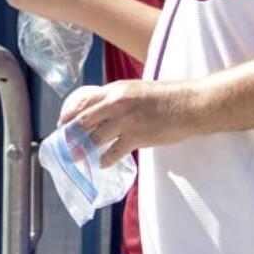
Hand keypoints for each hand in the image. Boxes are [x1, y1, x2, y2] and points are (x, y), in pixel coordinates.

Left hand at [58, 80, 203, 167]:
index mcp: (115, 89)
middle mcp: (116, 103)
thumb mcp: (137, 89)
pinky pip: (113, 152)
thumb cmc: (168, 96)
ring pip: (94, 138)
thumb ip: (119, 98)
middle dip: (71, 134)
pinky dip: (105, 160)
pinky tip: (102, 163)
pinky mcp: (136, 137)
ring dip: (83, 150)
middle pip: (84, 120)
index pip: (83, 101)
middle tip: (65, 144)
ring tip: (77, 157)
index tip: (62, 124)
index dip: (69, 114)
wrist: (191, 104)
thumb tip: (105, 111)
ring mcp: (125, 121)